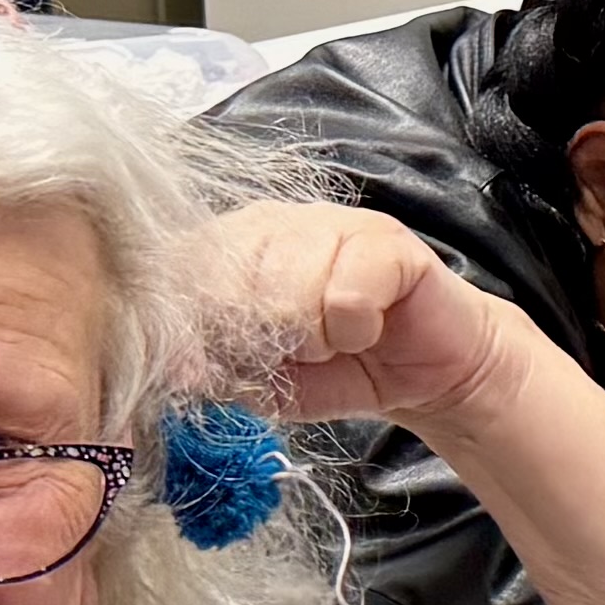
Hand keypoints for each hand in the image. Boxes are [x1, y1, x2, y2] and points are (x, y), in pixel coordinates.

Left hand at [212, 203, 524, 429]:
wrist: (427, 376)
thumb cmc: (341, 370)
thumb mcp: (263, 383)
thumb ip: (216, 370)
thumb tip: (178, 367)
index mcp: (231, 248)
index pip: (184, 272)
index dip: (203, 327)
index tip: (235, 359)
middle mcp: (271, 222)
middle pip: (231, 283)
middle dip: (265, 339)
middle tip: (303, 352)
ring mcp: (329, 221)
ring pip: (287, 288)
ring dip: (314, 338)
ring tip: (337, 341)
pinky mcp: (384, 238)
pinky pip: (346, 296)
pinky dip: (356, 331)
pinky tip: (369, 329)